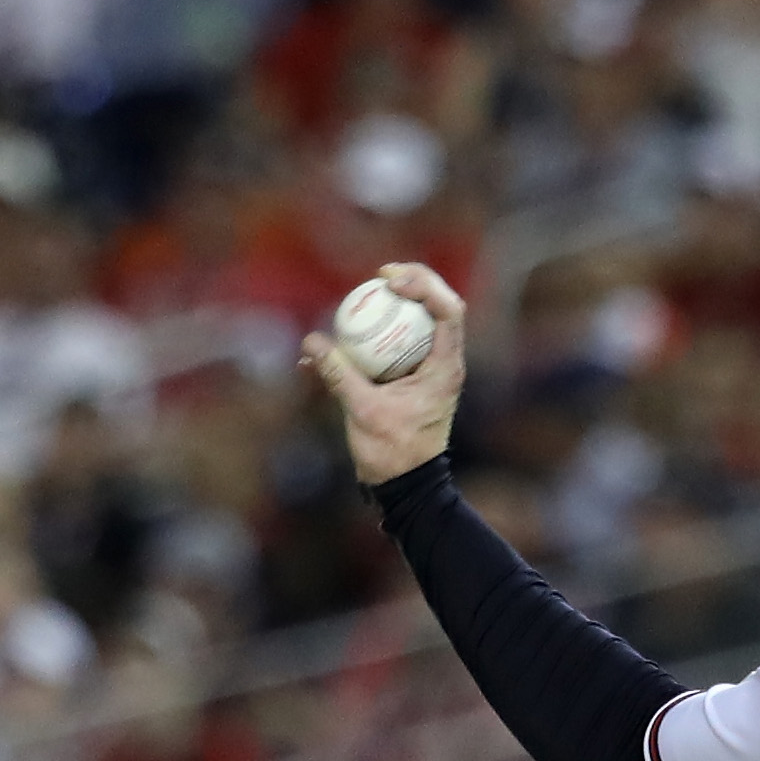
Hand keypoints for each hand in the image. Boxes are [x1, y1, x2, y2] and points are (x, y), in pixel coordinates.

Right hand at [299, 260, 467, 488]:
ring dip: (395, 304)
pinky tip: (339, 340)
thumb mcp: (363, 412)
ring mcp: (428, 368)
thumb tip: (310, 341)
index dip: (424, 286)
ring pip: (419, 322)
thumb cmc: (394, 454)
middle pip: (438, 306)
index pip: (449, 311)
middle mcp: (443, 362)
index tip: (390, 281)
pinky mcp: (411, 377)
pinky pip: (395, 345)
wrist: (406, 486)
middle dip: (415, 281)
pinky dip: (374, 336)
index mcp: (445, 368)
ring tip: (367, 291)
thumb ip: (339, 374)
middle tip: (382, 274)